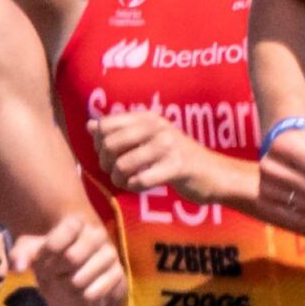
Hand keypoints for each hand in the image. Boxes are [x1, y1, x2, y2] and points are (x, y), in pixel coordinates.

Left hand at [14, 215, 125, 305]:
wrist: (77, 279)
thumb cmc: (53, 260)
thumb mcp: (34, 254)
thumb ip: (22, 255)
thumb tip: (17, 267)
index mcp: (76, 222)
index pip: (62, 233)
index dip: (47, 252)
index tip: (42, 259)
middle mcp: (97, 234)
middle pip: (71, 257)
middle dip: (55, 272)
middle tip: (51, 274)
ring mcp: (109, 255)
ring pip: (79, 279)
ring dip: (65, 286)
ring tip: (64, 282)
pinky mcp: (118, 275)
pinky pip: (91, 294)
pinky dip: (79, 298)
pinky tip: (78, 293)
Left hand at [88, 109, 219, 201]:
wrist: (214, 174)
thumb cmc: (176, 158)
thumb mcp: (149, 139)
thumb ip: (120, 132)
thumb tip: (90, 125)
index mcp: (147, 117)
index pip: (105, 125)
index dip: (99, 144)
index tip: (109, 155)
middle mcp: (156, 126)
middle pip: (110, 144)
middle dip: (106, 163)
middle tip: (116, 172)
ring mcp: (168, 145)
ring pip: (123, 165)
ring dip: (119, 179)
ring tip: (128, 182)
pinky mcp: (177, 166)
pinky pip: (141, 180)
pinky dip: (135, 187)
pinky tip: (141, 187)